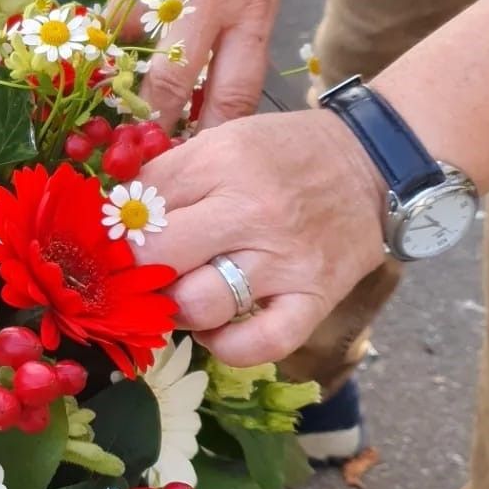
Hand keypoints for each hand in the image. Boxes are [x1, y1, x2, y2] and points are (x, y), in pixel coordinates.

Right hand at [89, 0, 283, 128]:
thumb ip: (234, 15)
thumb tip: (196, 78)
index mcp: (254, 4)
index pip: (231, 94)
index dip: (204, 132)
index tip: (184, 152)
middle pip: (168, 85)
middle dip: (148, 108)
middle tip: (134, 117)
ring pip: (126, 34)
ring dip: (127, 19)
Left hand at [134, 111, 386, 365]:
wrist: (374, 163)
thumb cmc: (284, 154)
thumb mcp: (222, 141)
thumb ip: (167, 177)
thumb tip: (114, 219)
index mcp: (220, 162)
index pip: (140, 206)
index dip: (117, 231)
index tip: (118, 242)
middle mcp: (251, 211)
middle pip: (158, 257)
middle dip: (135, 271)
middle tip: (141, 274)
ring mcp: (285, 260)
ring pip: (199, 304)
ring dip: (177, 309)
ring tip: (181, 297)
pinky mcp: (315, 297)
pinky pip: (259, 343)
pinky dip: (226, 346)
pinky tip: (216, 330)